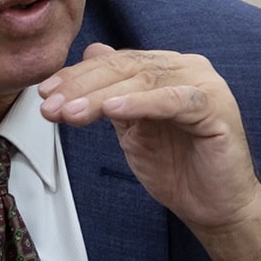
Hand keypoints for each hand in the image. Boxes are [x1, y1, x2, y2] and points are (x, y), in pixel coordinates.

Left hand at [38, 44, 260, 260]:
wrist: (216, 208)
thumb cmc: (178, 169)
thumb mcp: (133, 127)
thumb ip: (113, 92)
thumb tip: (90, 51)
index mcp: (167, 68)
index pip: (115, 63)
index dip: (76, 76)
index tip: (43, 94)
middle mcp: (187, 68)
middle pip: (126, 67)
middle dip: (81, 86)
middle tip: (49, 105)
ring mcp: (204, 84)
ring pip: (143, 80)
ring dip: (100, 96)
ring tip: (69, 112)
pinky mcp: (216, 107)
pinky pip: (173, 100)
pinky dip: (141, 102)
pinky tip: (112, 110)